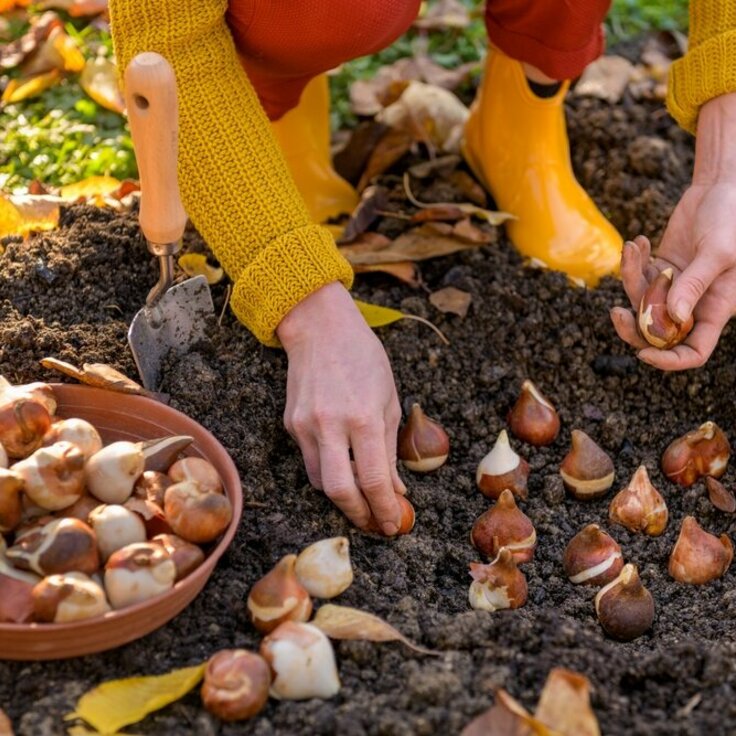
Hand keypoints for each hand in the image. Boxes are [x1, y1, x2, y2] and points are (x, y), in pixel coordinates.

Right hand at [276, 282, 404, 533]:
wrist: (320, 328)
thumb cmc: (364, 357)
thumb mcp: (389, 399)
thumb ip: (390, 448)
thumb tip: (395, 489)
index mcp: (364, 417)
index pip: (374, 479)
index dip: (385, 508)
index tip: (393, 524)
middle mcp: (331, 425)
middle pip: (339, 491)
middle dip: (359, 515)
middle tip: (375, 523)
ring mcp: (305, 425)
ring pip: (320, 481)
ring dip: (343, 497)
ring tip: (362, 499)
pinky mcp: (290, 424)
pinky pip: (310, 461)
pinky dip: (328, 471)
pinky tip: (343, 467)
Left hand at [611, 93, 735, 369]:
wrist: (722, 189)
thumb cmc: (732, 220)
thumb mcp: (718, 252)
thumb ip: (695, 284)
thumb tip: (673, 317)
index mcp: (715, 310)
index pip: (693, 351)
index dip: (669, 361)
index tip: (643, 355)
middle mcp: (692, 304)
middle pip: (657, 335)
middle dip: (633, 328)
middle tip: (616, 313)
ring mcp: (673, 287)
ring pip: (640, 303)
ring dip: (630, 279)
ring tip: (634, 248)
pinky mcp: (659, 269)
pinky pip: (637, 277)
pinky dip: (632, 262)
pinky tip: (638, 242)